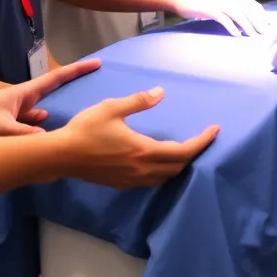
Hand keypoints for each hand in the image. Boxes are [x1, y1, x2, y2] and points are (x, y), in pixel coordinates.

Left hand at [0, 59, 101, 135]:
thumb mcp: (0, 128)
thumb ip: (24, 136)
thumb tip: (49, 142)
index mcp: (26, 93)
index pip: (57, 78)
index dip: (77, 70)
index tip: (97, 63)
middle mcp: (26, 102)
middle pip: (55, 96)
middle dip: (73, 95)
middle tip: (93, 99)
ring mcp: (21, 115)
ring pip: (45, 117)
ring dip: (56, 122)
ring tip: (74, 129)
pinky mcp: (14, 127)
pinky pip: (34, 131)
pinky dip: (41, 137)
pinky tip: (48, 146)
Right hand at [61, 86, 218, 187]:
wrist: (61, 156)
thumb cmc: (86, 129)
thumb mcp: (112, 108)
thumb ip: (139, 101)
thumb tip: (161, 93)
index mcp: (144, 150)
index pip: (183, 151)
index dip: (202, 142)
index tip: (215, 131)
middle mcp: (142, 169)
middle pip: (178, 167)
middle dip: (194, 154)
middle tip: (202, 139)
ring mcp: (132, 180)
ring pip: (166, 177)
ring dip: (179, 164)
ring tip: (186, 149)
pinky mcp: (122, 184)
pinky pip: (152, 181)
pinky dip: (164, 171)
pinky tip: (160, 161)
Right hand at [169, 0, 270, 36]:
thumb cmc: (201, 4)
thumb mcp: (220, 3)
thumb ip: (232, 9)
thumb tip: (245, 22)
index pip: (252, 4)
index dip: (262, 14)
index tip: (269, 25)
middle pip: (248, 10)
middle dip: (258, 22)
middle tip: (266, 33)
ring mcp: (219, 3)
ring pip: (238, 14)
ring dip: (248, 26)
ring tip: (255, 36)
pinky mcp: (210, 10)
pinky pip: (224, 19)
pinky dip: (232, 27)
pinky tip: (237, 35)